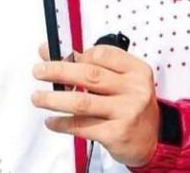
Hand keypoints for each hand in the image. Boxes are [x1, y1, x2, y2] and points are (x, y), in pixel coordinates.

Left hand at [31, 42, 158, 167]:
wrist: (152, 138)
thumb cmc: (131, 103)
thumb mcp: (118, 79)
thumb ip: (85, 63)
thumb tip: (48, 50)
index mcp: (135, 70)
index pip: (103, 54)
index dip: (78, 55)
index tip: (60, 58)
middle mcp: (133, 90)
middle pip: (89, 76)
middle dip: (58, 71)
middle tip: (39, 71)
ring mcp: (126, 112)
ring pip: (82, 102)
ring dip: (54, 99)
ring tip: (38, 97)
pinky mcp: (116, 134)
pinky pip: (82, 126)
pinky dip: (62, 123)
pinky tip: (52, 120)